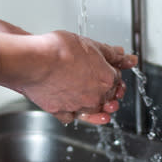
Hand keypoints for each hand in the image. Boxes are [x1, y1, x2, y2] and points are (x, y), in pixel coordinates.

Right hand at [0, 28, 136, 125]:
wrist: (33, 61)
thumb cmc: (58, 51)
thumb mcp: (90, 45)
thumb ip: (111, 54)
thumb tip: (128, 58)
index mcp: (106, 78)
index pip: (116, 79)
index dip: (112, 73)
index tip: (106, 69)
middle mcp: (95, 96)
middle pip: (107, 97)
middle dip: (106, 91)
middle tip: (97, 82)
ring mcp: (77, 106)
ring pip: (92, 111)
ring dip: (94, 107)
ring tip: (90, 98)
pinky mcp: (60, 112)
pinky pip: (70, 117)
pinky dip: (72, 113)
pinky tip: (70, 107)